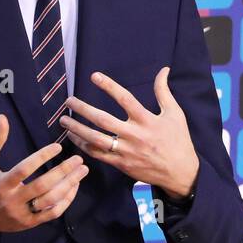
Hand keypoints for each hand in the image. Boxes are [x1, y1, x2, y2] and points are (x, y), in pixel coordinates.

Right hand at [0, 114, 88, 232]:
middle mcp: (12, 200)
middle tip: (79, 159)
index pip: (25, 169)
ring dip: (69, 185)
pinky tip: (74, 187)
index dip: (42, 157)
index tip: (58, 146)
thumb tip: (3, 117)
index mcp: (1, 184)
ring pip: (50, 200)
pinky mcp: (29, 223)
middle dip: (63, 172)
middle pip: (42, 186)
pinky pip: (52, 213)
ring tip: (82, 171)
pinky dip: (66, 201)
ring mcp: (22, 214)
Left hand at [59, 67, 199, 201]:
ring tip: (63, 121)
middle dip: (83, 109)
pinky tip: (74, 138)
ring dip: (77, 129)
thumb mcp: (174, 113)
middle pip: (103, 119)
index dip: (109, 86)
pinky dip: (84, 145)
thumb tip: (164, 70)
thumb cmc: (178, 140)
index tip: (94, 76)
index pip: (125, 99)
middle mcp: (134, 135)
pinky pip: (98, 154)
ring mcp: (126, 151)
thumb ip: (164, 91)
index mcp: (147, 120)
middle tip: (68, 101)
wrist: (180, 172)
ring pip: (95, 139)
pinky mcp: (121, 164)